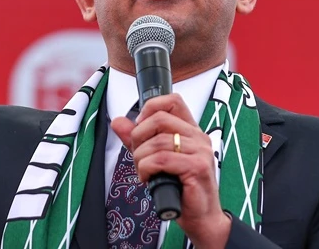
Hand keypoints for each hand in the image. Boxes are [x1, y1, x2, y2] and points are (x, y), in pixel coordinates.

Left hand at [111, 93, 230, 247]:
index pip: (172, 101)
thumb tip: (118, 121)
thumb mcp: (155, 159)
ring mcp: (200, 151)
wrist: (201, 217)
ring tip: (143, 171)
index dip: (150, 107)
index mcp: (190, 130)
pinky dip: (147, 168)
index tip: (140, 126)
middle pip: (159, 119)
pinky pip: (161, 159)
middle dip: (139, 137)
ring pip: (157, 141)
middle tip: (138, 155)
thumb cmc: (181, 188)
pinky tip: (148, 178)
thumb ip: (137, 140)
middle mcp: (198, 137)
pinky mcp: (197, 167)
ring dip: (140, 158)